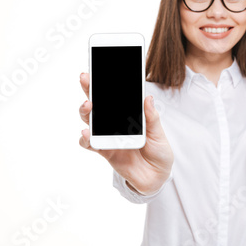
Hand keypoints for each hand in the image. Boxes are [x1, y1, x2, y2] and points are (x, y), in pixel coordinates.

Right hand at [78, 72, 173, 194]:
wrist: (157, 177)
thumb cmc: (158, 151)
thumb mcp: (159, 133)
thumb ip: (151, 117)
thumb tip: (148, 97)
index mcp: (129, 114)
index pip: (115, 95)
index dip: (107, 82)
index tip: (100, 68)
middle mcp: (115, 122)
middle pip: (99, 103)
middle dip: (91, 89)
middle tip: (86, 78)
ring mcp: (108, 136)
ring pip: (90, 120)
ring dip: (86, 111)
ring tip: (88, 105)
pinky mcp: (104, 151)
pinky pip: (90, 144)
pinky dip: (86, 138)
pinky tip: (87, 133)